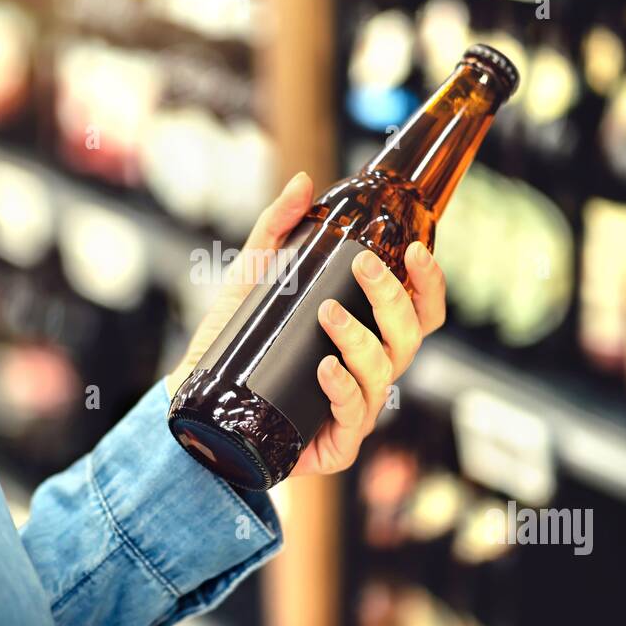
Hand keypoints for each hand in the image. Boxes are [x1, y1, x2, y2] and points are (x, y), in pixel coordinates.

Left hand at [166, 171, 447, 478]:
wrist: (196, 398)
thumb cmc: (234, 340)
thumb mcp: (253, 275)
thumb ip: (277, 227)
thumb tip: (304, 182)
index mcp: (366, 332)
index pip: (419, 309)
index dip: (429, 282)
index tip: (416, 249)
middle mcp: (369, 369)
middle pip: (411, 335)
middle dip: (392, 297)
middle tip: (362, 266)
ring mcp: (355, 408)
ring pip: (384, 373)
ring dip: (361, 338)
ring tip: (327, 313)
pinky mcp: (335, 444)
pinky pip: (353, 416)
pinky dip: (343, 388)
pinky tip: (324, 368)